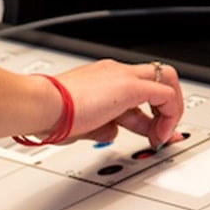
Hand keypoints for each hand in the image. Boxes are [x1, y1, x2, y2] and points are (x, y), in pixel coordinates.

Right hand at [56, 59, 184, 147]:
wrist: (40, 105)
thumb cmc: (48, 114)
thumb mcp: (79, 126)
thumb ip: (98, 128)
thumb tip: (109, 133)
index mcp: (98, 80)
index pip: (134, 92)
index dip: (145, 114)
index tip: (148, 132)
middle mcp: (113, 73)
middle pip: (154, 81)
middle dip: (163, 109)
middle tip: (159, 133)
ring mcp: (121, 76)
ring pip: (165, 80)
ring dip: (169, 110)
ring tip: (160, 135)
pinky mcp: (130, 86)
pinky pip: (166, 95)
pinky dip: (169, 115)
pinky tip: (158, 134)